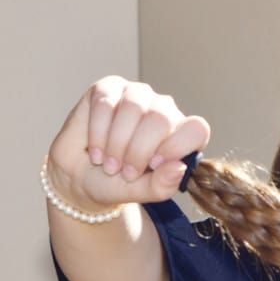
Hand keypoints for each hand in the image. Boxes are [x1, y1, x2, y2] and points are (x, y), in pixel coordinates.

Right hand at [47, 75, 209, 211]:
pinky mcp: (109, 88)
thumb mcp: (141, 191)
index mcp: (181, 134)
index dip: (177, 146)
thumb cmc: (119, 182)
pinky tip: (96, 150)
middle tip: (125, 173)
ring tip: (109, 164)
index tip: (154, 165)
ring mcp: (138, 95)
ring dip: (117, 143)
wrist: (81, 175)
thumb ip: (162, 184)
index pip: (197, 129)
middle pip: (161, 118)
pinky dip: (98, 132)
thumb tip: (180, 167)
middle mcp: (164, 109)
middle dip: (138, 151)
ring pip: (134, 107)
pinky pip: (106, 103)